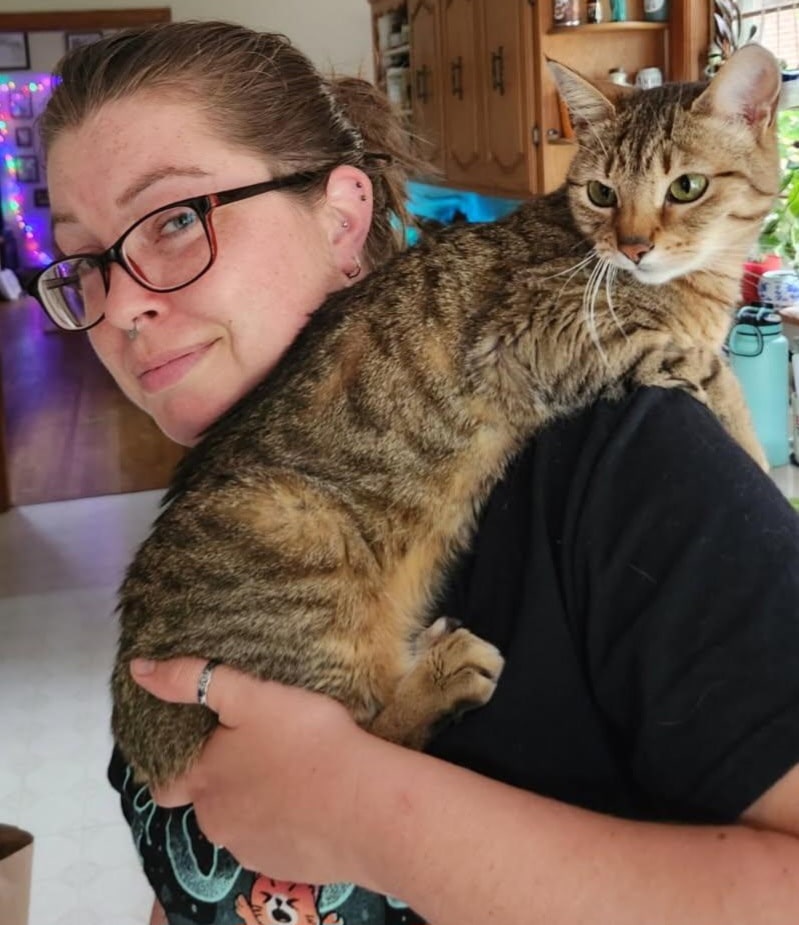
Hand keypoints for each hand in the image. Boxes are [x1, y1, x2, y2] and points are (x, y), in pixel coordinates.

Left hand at [130, 657, 368, 881]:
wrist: (365, 805)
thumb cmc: (305, 740)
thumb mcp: (249, 695)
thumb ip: (193, 680)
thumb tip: (138, 670)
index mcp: (203, 780)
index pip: (165, 785)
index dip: (177, 766)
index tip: (202, 749)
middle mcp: (216, 822)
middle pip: (208, 802)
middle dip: (227, 781)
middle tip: (263, 750)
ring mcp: (251, 850)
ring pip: (242, 824)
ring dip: (258, 804)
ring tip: (294, 774)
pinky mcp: (284, 867)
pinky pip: (275, 843)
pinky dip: (286, 826)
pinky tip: (313, 803)